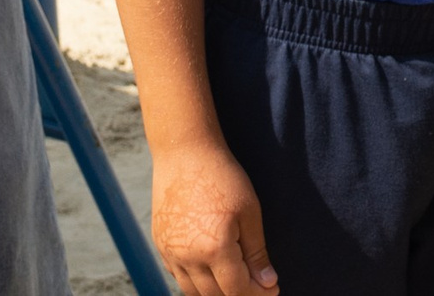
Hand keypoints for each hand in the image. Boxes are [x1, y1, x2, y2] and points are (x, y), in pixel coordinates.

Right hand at [152, 136, 277, 295]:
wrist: (184, 152)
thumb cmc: (222, 177)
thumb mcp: (250, 211)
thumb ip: (257, 253)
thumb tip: (268, 283)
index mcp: (214, 249)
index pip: (237, 290)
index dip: (257, 294)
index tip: (272, 289)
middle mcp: (188, 257)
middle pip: (216, 295)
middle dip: (240, 294)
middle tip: (257, 285)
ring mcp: (170, 253)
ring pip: (193, 292)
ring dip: (216, 292)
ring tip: (235, 280)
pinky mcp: (160, 245)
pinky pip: (178, 276)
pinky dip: (196, 281)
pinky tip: (212, 269)